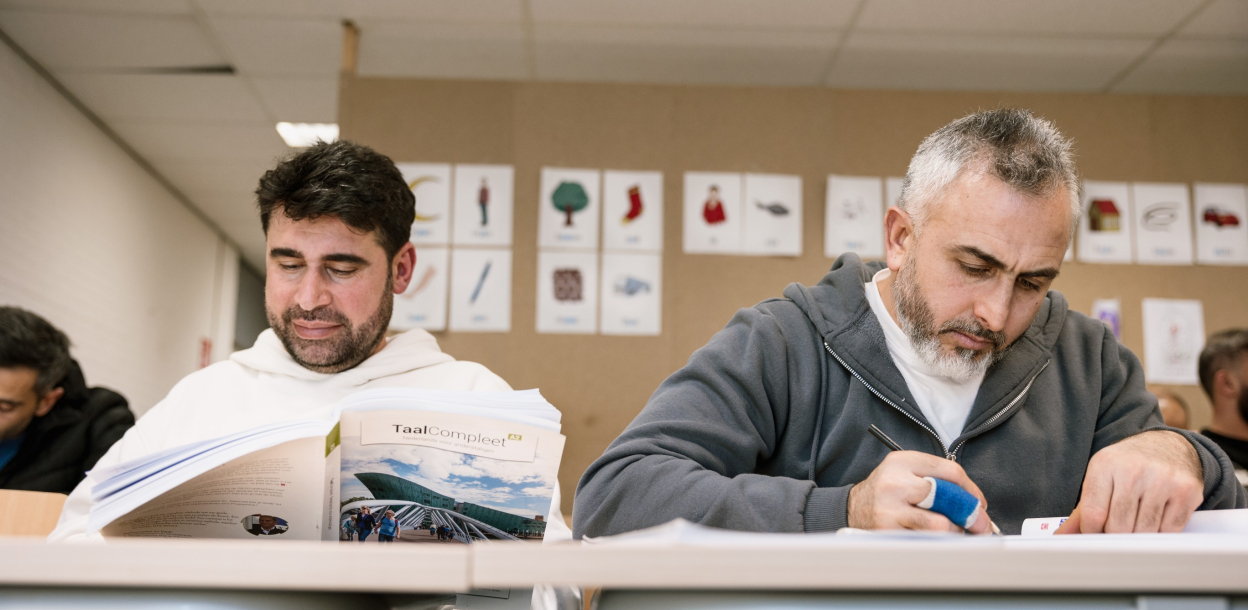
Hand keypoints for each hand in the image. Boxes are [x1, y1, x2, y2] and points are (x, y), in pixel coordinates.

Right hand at [848, 450, 992, 533]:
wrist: (853, 507)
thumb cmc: (889, 490)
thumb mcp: (907, 471)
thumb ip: (938, 477)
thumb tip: (976, 503)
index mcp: (903, 461)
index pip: (951, 472)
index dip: (972, 490)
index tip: (979, 503)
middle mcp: (895, 482)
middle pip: (947, 496)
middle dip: (970, 514)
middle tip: (981, 525)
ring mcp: (890, 508)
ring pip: (940, 523)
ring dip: (955, 531)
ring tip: (956, 531)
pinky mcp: (887, 530)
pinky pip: (925, 540)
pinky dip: (939, 542)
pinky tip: (940, 540)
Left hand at [1056, 430, 1201, 533]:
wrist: (1168, 445)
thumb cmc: (1128, 465)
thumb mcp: (1101, 477)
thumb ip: (1083, 509)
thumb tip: (1062, 537)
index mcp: (1105, 465)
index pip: (1093, 515)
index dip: (1092, 532)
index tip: (1096, 532)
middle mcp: (1134, 470)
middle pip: (1118, 527)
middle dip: (1116, 535)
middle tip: (1118, 527)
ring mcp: (1162, 480)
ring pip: (1144, 532)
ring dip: (1139, 535)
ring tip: (1137, 520)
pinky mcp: (1186, 491)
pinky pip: (1169, 530)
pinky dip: (1161, 533)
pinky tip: (1156, 518)